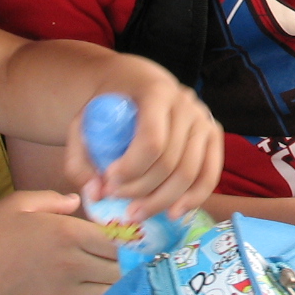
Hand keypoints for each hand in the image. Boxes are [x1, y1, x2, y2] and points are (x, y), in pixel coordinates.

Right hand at [0, 190, 122, 294]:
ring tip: (123, 286)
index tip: (132, 243)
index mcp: (68, 233)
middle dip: (130, 268)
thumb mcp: (18, 203)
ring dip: (119, 292)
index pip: (117, 240)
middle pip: (120, 269)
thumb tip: (77, 201)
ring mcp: (65, 294)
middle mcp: (73, 264)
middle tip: (135, 267)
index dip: (129, 243)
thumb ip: (52, 198)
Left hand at [65, 56, 224, 220]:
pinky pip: (209, 175)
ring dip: (162, 200)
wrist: (136, 81)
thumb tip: (96, 193)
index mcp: (156, 92)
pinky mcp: (213, 135)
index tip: (109, 180)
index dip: (131, 168)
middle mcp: (186, 104)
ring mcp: (203, 119)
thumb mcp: (84, 121)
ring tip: (136, 213)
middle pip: (170, 161)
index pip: (152, 140)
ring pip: (190, 173)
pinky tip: (173, 213)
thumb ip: (81, 158)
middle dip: (141, 189)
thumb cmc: (110, 104)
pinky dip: (193, 198)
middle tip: (116, 199)